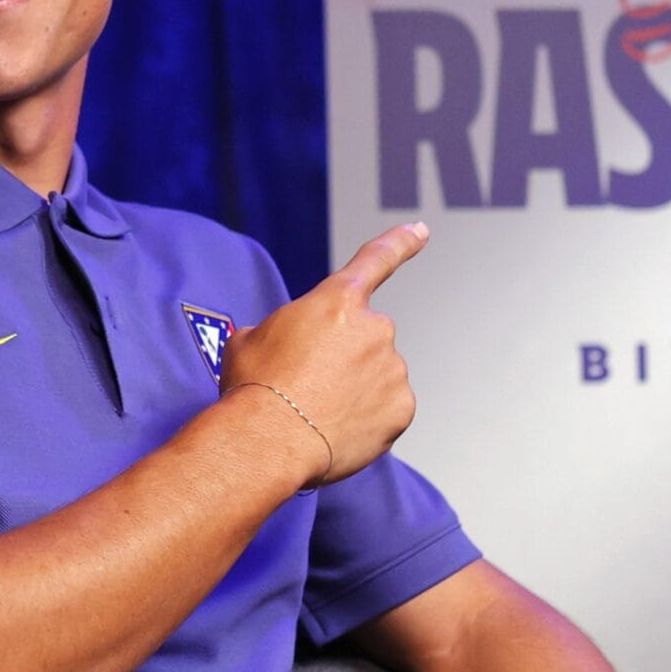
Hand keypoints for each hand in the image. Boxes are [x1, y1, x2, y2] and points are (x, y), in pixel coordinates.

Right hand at [221, 223, 427, 484]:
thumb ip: (278, 330)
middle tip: (311, 386)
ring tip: (318, 413)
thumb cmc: (254, 389)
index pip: (375, 261)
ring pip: (378, 376)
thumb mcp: (248, 341)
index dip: (400, 243)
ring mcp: (393, 369)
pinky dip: (369, 420)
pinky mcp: (402, 408)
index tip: (422, 231)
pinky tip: (338, 430)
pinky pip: (388, 410)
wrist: (267, 440)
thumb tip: (275, 343)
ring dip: (356, 390)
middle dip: (345, 358)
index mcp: (337, 302)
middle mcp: (374, 329)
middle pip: (366, 339)